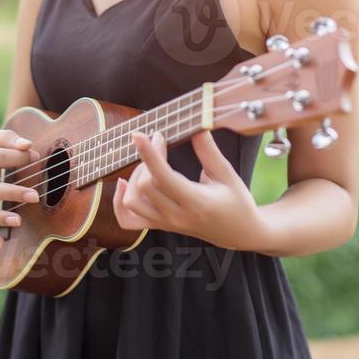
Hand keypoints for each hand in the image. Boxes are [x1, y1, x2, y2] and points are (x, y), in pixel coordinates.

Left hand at [112, 129, 265, 249]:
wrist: (239, 233)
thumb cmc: (236, 202)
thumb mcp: (227, 174)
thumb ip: (209, 151)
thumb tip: (197, 125)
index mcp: (195, 202)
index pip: (162, 178)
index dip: (149, 154)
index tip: (140, 134)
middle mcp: (176, 216)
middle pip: (144, 187)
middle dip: (147, 158)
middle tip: (159, 140)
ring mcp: (166, 223)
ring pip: (132, 202)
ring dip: (135, 177)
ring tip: (150, 163)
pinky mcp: (160, 225)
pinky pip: (128, 220)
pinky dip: (119, 202)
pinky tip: (124, 183)